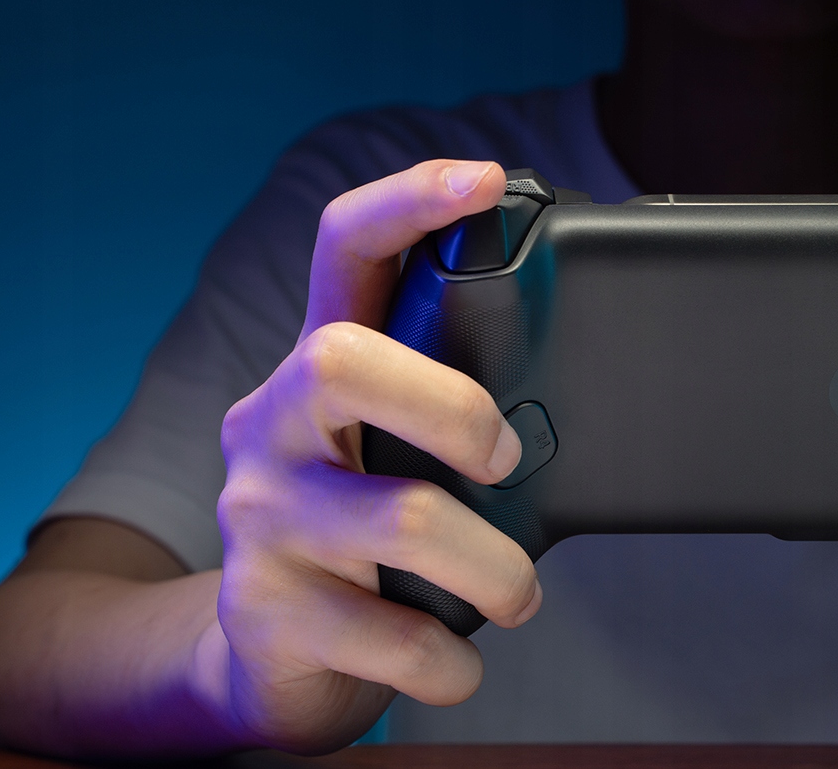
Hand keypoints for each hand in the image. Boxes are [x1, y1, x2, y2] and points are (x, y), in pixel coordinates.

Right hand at [205, 160, 542, 753]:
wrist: (272, 655)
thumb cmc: (365, 537)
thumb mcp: (394, 455)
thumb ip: (449, 414)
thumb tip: (578, 401)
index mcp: (318, 371)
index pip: (342, 252)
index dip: (406, 201)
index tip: (485, 177)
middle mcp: (270, 424)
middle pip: (343, 360)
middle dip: (454, 405)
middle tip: (504, 456)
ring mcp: (258, 516)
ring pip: (401, 517)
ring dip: (496, 567)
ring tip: (517, 591)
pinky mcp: (266, 608)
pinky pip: (393, 637)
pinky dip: (452, 660)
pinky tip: (456, 659)